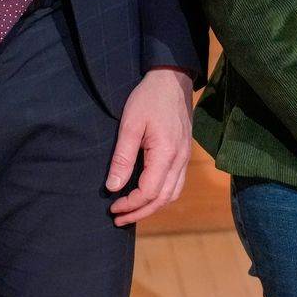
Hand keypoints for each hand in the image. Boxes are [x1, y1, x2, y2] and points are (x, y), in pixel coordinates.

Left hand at [106, 66, 193, 226]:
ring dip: (152, 207)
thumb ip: (123, 157)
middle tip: (118, 219)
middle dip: (140, 212)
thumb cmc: (149, 98)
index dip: (130, 204)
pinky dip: (162, 195)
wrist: (172, 78)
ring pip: (173, 194)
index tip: (112, 206)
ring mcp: (185, 157)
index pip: (149, 192)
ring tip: (132, 211)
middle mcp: (180, 159)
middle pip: (163, 199)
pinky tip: (147, 194)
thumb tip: (113, 187)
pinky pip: (177, 183)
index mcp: (166, 153)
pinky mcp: (184, 153)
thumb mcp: (130, 124)